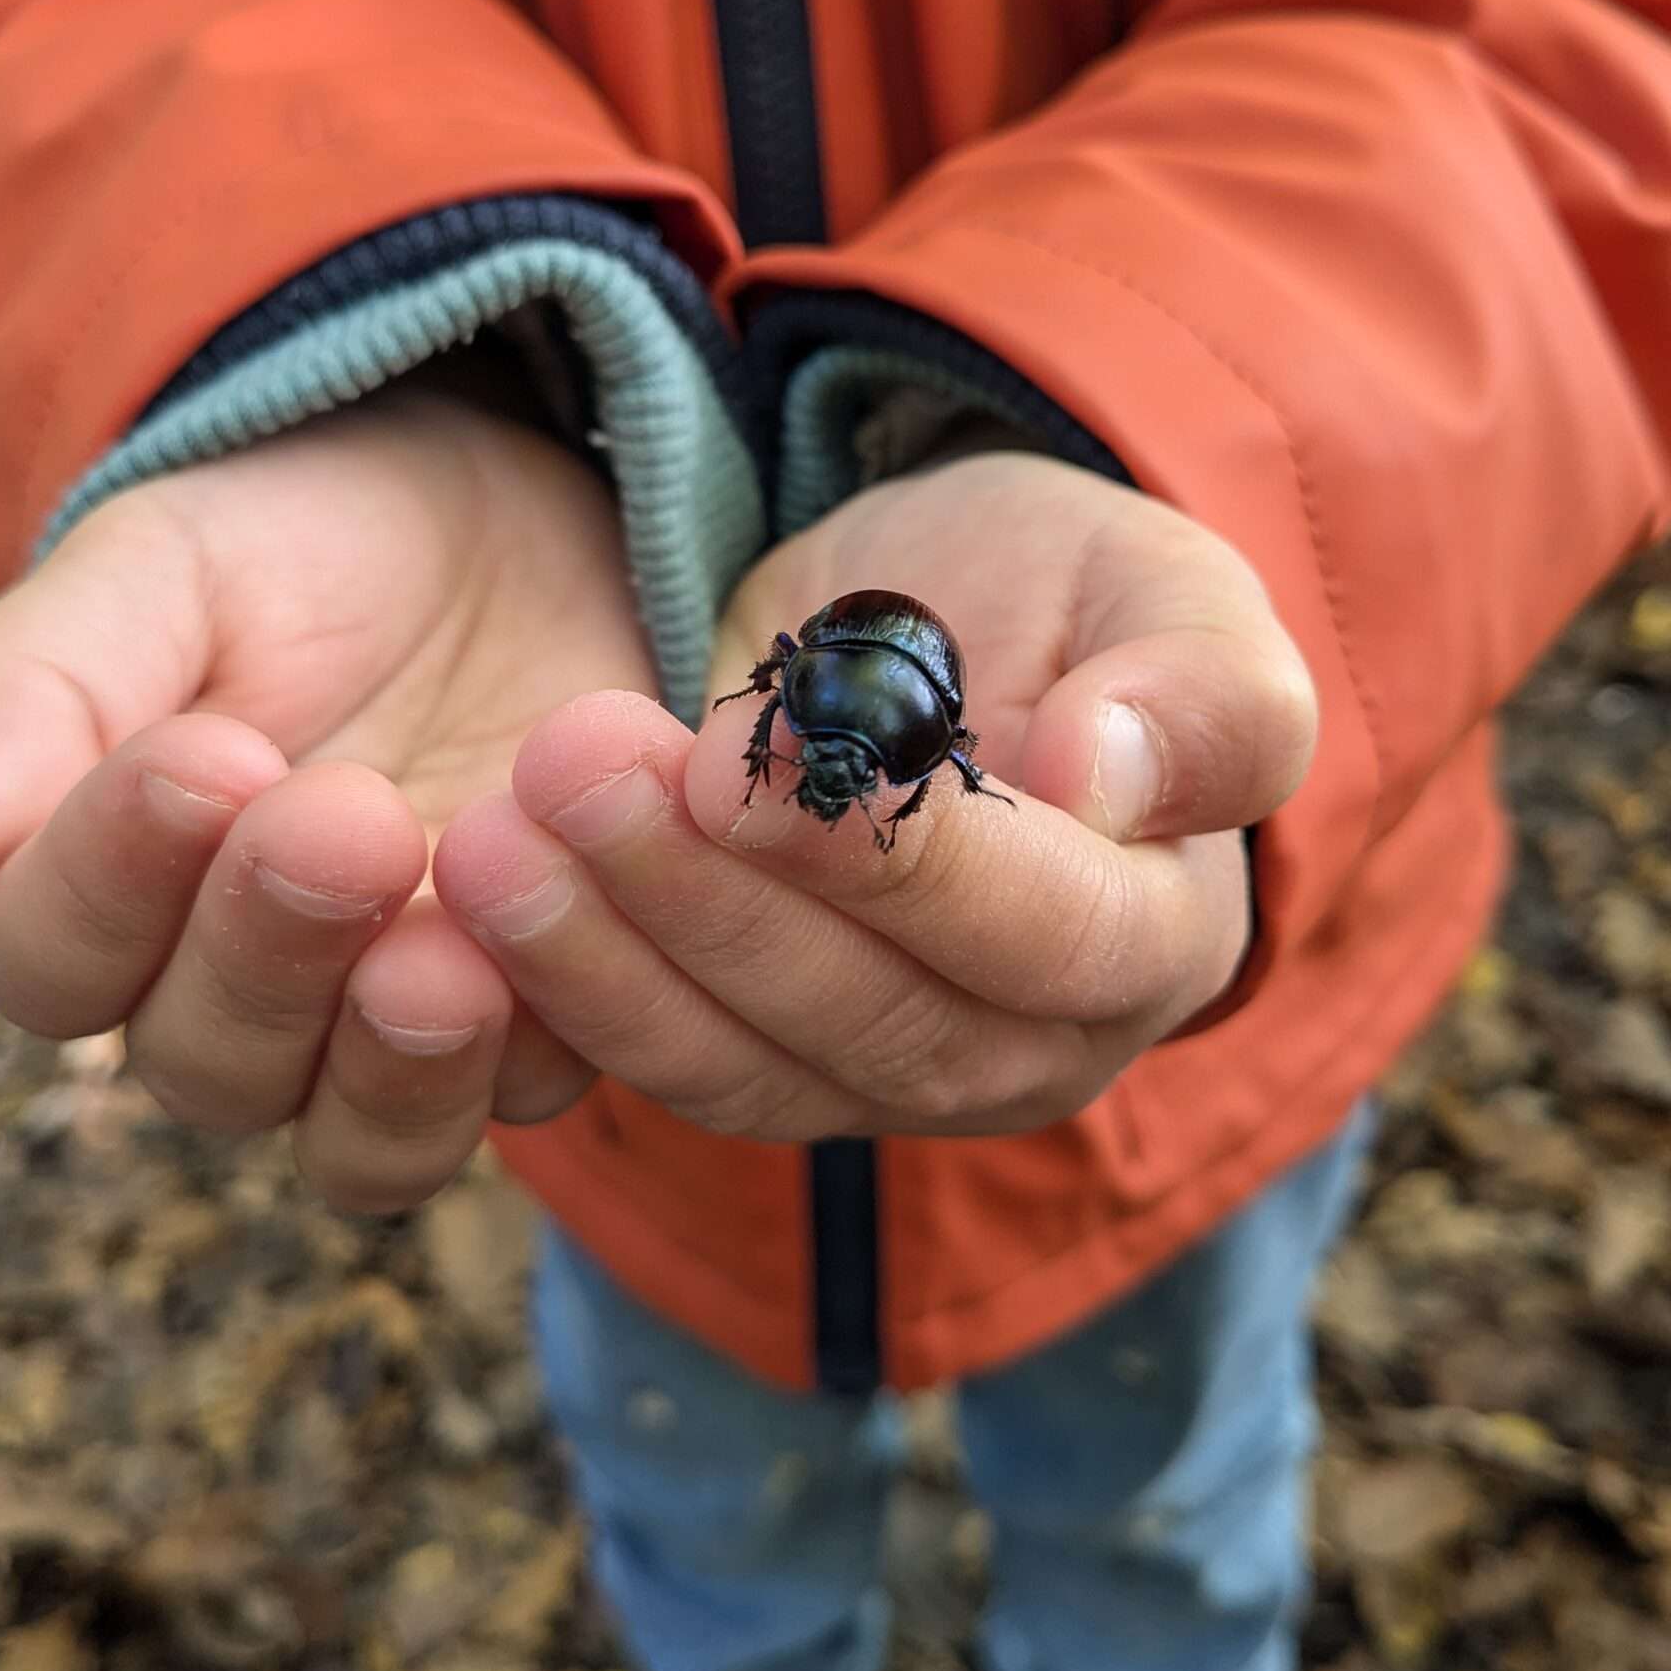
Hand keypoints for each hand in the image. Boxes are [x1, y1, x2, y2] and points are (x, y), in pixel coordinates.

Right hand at [0, 384, 654, 1204]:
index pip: (57, 956)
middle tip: (345, 820)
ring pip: (365, 1142)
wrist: (499, 531)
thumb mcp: (164, 574)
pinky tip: (582, 925)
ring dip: (403, 1061)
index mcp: (97, 897)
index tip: (204, 760)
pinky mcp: (538, 1019)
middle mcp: (227, 1001)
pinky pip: (537, 1089)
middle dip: (272, 949)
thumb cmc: (294, 552)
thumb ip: (40, 696)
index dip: (114, 878)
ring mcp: (385, 1032)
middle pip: (208, 1063)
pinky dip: (557, 1030)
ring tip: (443, 955)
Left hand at [434, 452, 1314, 1141]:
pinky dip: (566, 994)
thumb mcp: (1162, 589)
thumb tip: (1105, 781)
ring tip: (492, 833)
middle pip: (873, 1019)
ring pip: (747, 1064)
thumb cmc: (1069, 604)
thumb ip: (1197, 691)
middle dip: (708, 900)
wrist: (941, 631)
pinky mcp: (767, 1073)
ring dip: (606, 956)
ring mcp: (889, 1081)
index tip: (750, 760)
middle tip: (570, 766)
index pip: (1047, 937)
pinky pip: (664, 1067)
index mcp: (1156, 936)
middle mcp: (1031, 1047)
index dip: (903, 861)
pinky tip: (472, 898)